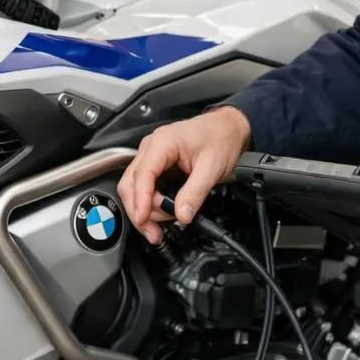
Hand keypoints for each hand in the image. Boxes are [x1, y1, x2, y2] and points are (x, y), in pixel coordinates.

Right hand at [117, 107, 251, 244]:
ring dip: (143, 209)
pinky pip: (144, 186)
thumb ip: (195, 193)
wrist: (229, 127)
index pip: (142, 175)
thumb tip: (182, 215)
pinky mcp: (156, 164)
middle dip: (139, 211)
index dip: (140, 201)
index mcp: (162, 143)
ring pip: (134, 187)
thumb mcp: (212, 168)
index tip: (144, 219)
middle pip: (130, 184)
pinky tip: (160, 214)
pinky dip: (149, 203)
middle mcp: (151, 147)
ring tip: (160, 226)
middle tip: (153, 232)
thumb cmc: (221, 137)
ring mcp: (152, 155)